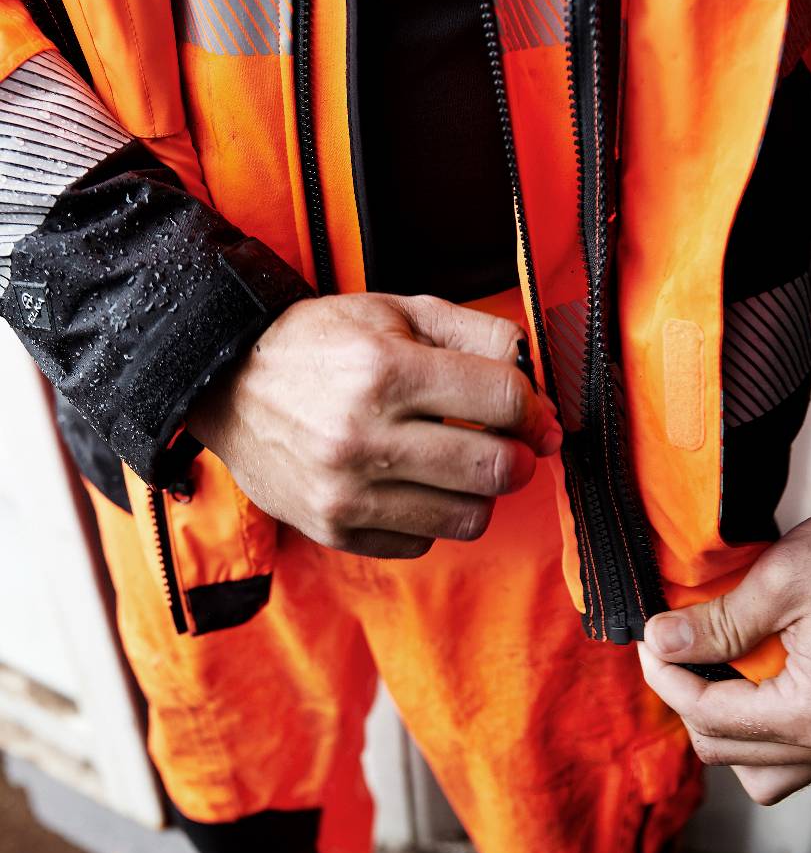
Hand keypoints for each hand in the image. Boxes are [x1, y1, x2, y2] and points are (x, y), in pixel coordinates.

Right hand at [189, 293, 561, 557]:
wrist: (227, 386)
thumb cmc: (322, 344)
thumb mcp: (400, 312)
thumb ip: (483, 337)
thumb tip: (541, 396)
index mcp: (385, 372)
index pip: (504, 400)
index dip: (533, 408)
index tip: (529, 412)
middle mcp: (364, 438)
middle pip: (496, 468)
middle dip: (519, 455)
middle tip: (506, 442)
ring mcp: (347, 492)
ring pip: (469, 516)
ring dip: (478, 491)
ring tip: (455, 462)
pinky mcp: (335, 529)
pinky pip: (424, 541)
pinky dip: (431, 515)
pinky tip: (408, 482)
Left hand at [638, 505, 810, 804]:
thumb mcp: (781, 582)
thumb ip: (715, 623)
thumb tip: (662, 641)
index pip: (710, 718)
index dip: (665, 677)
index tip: (651, 641)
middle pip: (728, 753)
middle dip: (688, 700)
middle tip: (672, 648)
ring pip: (763, 769)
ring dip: (726, 726)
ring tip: (714, 670)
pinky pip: (797, 753)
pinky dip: (763, 726)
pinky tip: (754, 677)